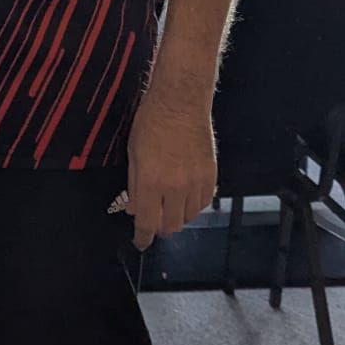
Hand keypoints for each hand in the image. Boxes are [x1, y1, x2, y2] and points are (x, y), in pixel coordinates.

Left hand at [126, 84, 216, 249]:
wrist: (180, 103)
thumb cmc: (153, 122)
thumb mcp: (133, 155)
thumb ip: (134, 187)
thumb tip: (134, 209)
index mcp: (152, 182)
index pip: (147, 223)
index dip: (142, 238)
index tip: (140, 242)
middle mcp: (176, 187)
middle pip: (171, 226)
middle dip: (159, 227)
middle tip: (153, 219)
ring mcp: (196, 182)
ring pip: (189, 217)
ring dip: (177, 216)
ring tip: (169, 203)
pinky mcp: (211, 175)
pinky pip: (204, 203)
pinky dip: (194, 205)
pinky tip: (185, 195)